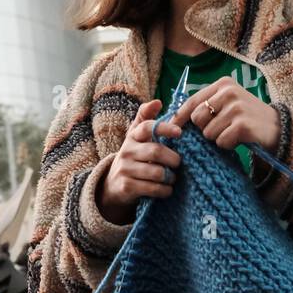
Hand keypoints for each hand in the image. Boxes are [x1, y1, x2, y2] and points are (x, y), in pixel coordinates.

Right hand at [98, 99, 182, 224]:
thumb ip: (146, 119)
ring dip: (170, 177)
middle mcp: (127, 151)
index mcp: (133, 137)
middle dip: (173, 158)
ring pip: (157, 172)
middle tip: (179, 163)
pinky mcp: (126, 186)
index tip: (179, 132)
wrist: (113, 184)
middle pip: (156, 151)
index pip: (147, 127)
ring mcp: (125, 169)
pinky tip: (167, 189)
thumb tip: (158, 102)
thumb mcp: (136, 138)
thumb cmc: (133, 158)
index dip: (163, 128)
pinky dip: (164, 190)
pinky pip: (152, 188)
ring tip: (173, 178)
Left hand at [173, 77, 280, 153]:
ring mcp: (237, 108)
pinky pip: (221, 142)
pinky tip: (239, 139)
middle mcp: (229, 92)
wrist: (278, 128)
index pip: (192, 101)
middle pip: (197, 119)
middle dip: (205, 129)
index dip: (180, 116)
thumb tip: (175, 118)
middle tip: (222, 128)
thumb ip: (206, 105)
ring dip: (218, 138)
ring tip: (233, 132)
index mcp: (223, 84)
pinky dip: (228, 145)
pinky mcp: (243, 125)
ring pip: (208, 133)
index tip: (173, 126)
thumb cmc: (247, 117)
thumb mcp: (227, 104)